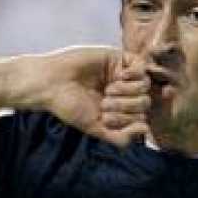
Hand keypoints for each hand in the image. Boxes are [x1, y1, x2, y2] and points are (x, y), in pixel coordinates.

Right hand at [29, 46, 150, 147]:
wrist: (51, 83)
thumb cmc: (70, 107)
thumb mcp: (96, 128)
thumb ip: (121, 137)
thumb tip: (146, 129)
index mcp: (120, 110)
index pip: (142, 118)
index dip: (129, 120)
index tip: (106, 118)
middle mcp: (123, 93)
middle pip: (145, 102)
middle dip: (127, 106)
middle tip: (104, 103)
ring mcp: (122, 75)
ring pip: (146, 86)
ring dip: (128, 91)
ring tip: (108, 91)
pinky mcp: (119, 59)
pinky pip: (142, 66)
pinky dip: (134, 75)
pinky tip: (119, 77)